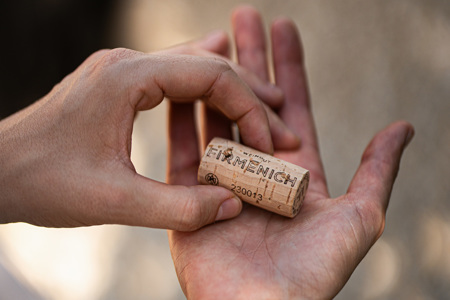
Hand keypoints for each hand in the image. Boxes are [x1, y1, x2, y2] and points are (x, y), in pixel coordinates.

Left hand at [0, 47, 295, 229]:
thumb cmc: (43, 181)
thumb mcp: (114, 202)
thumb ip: (179, 208)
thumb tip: (233, 204)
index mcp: (128, 77)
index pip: (210, 76)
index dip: (249, 108)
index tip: (270, 143)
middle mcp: (128, 63)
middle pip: (207, 64)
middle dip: (250, 94)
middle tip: (283, 118)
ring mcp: (122, 70)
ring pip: (192, 66)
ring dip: (231, 86)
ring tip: (267, 103)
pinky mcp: (119, 84)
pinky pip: (173, 76)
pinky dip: (205, 87)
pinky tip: (221, 87)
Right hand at [168, 6, 413, 298]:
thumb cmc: (314, 271)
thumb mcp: (360, 216)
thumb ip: (376, 170)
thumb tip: (403, 126)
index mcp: (294, 173)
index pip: (290, 107)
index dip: (288, 68)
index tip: (284, 28)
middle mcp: (256, 172)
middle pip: (250, 103)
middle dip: (249, 59)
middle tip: (244, 16)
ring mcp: (220, 182)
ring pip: (214, 118)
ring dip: (212, 78)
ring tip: (210, 38)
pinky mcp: (188, 198)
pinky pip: (182, 150)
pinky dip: (180, 116)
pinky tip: (179, 83)